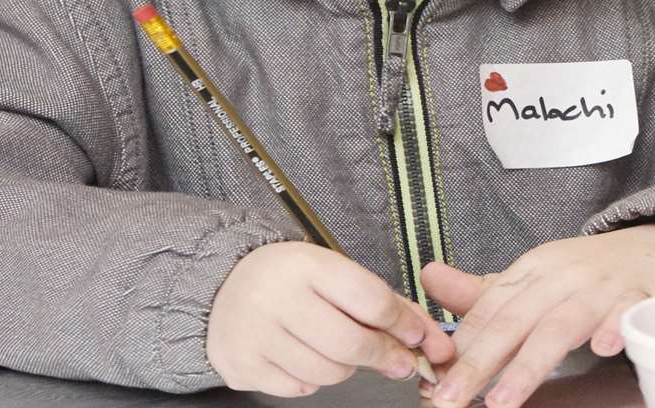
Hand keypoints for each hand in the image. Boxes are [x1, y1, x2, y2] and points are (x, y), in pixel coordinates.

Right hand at [207, 241, 454, 396]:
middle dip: (383, 356)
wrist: (224, 285)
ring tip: (339, 349)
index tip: (415, 335)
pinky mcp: (242, 365)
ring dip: (346, 368)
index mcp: (306, 266)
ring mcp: (254, 335)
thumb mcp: (337, 274)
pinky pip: (299, 388)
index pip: (370, 301)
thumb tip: (430, 340)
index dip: (403, 323)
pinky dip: (313, 379)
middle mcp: (276, 298)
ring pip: (327, 372)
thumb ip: (386, 303)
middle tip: (397, 361)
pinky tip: (306, 356)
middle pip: (350, 344)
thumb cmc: (293, 279)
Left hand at [421, 223, 654, 407]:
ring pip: (563, 324)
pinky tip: (603, 348)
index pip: (488, 311)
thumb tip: (428, 279)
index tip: (433, 385)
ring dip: (532, 363)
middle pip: (516, 320)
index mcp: (533, 269)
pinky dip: (616, 328)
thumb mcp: (536, 274)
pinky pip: (628, 312)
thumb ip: (484, 290)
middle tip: (451, 399)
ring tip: (504, 399)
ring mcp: (604, 286)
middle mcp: (564, 275)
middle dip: (479, 363)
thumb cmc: (593, 270)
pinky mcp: (644, 295)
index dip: (458, 349)